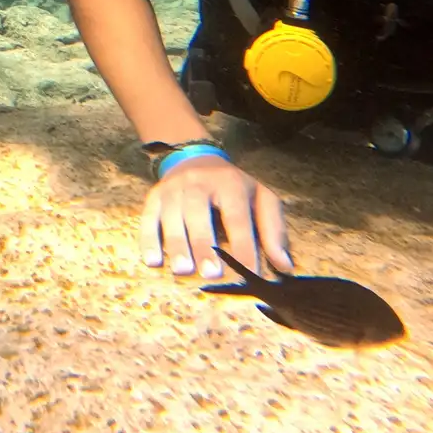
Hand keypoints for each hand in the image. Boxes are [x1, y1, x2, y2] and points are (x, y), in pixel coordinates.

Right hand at [141, 156, 292, 279]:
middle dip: (204, 244)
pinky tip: (153, 261)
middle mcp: (198, 183)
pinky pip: (148, 218)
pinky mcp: (154, 197)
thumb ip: (273, 231)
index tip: (248, 271)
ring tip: (183, 270)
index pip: (236, 216)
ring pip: (172, 216)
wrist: (195, 159)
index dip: (243, 244)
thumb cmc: (234, 189)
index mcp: (229, 184)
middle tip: (211, 273)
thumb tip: (284, 267)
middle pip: (198, 213)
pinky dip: (148, 239)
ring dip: (176, 244)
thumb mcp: (261, 200)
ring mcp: (173, 189)